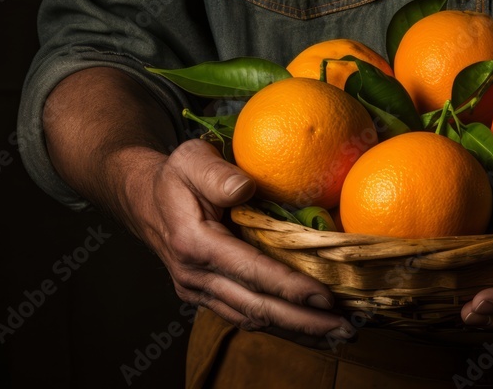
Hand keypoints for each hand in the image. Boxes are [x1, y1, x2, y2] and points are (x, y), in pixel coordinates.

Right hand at [122, 139, 353, 348]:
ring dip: (298, 331)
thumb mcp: (191, 159)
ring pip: (253, 319)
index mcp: (194, 243)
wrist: (146, 201)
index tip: (325, 297)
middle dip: (304, 322)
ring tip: (339, 334)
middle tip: (347, 329)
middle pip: (256, 307)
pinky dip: (281, 325)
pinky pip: (247, 316)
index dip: (289, 287)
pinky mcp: (209, 297)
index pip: (249, 271)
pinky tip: (311, 330)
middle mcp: (195, 277)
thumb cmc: (175, 176)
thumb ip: (216, 173)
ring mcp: (200, 291)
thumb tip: (245, 187)